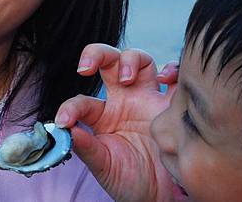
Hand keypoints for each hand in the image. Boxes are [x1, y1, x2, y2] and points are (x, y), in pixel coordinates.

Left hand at [55, 44, 177, 201]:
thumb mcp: (104, 167)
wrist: (162, 199)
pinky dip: (171, 69)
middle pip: (109, 62)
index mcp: (102, 116)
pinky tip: (164, 79)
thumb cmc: (130, 182)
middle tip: (86, 68)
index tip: (65, 121)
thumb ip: (87, 149)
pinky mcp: (173, 105)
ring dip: (131, 60)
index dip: (70, 109)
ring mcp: (149, 99)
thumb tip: (67, 131)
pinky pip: (176, 78)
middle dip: (96, 54)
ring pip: (139, 61)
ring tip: (127, 78)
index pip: (82, 102)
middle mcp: (124, 101)